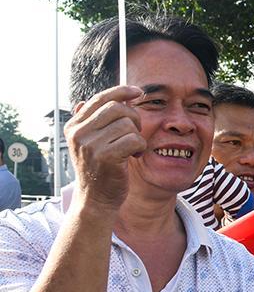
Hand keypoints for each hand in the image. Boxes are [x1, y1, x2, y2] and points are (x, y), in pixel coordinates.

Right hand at [64, 86, 145, 210]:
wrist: (96, 199)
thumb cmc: (99, 169)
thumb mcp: (90, 143)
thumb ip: (93, 122)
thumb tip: (94, 99)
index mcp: (74, 126)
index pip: (99, 99)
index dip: (121, 91)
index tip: (138, 92)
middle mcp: (79, 133)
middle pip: (117, 108)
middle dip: (133, 118)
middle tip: (135, 133)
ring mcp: (90, 145)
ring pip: (127, 124)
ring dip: (137, 135)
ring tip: (132, 148)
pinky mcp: (106, 157)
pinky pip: (134, 139)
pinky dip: (140, 146)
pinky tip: (135, 155)